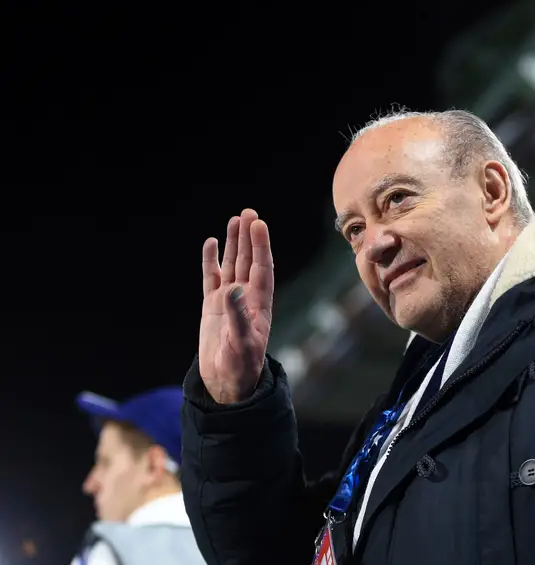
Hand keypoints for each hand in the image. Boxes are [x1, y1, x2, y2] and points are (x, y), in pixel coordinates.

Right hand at [199, 209, 273, 403]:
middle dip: (249, 237)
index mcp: (259, 305)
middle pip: (249, 261)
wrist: (227, 383)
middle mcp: (246, 298)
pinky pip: (211, 277)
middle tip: (249, 212)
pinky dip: (211, 261)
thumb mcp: (241, 343)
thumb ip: (237, 315)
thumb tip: (233, 289)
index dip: (261, 246)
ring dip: (234, 244)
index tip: (258, 224)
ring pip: (232, 265)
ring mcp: (229, 301)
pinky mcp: (212, 307)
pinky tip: (212, 243)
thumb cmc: (240, 366)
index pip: (262, 268)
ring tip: (235, 220)